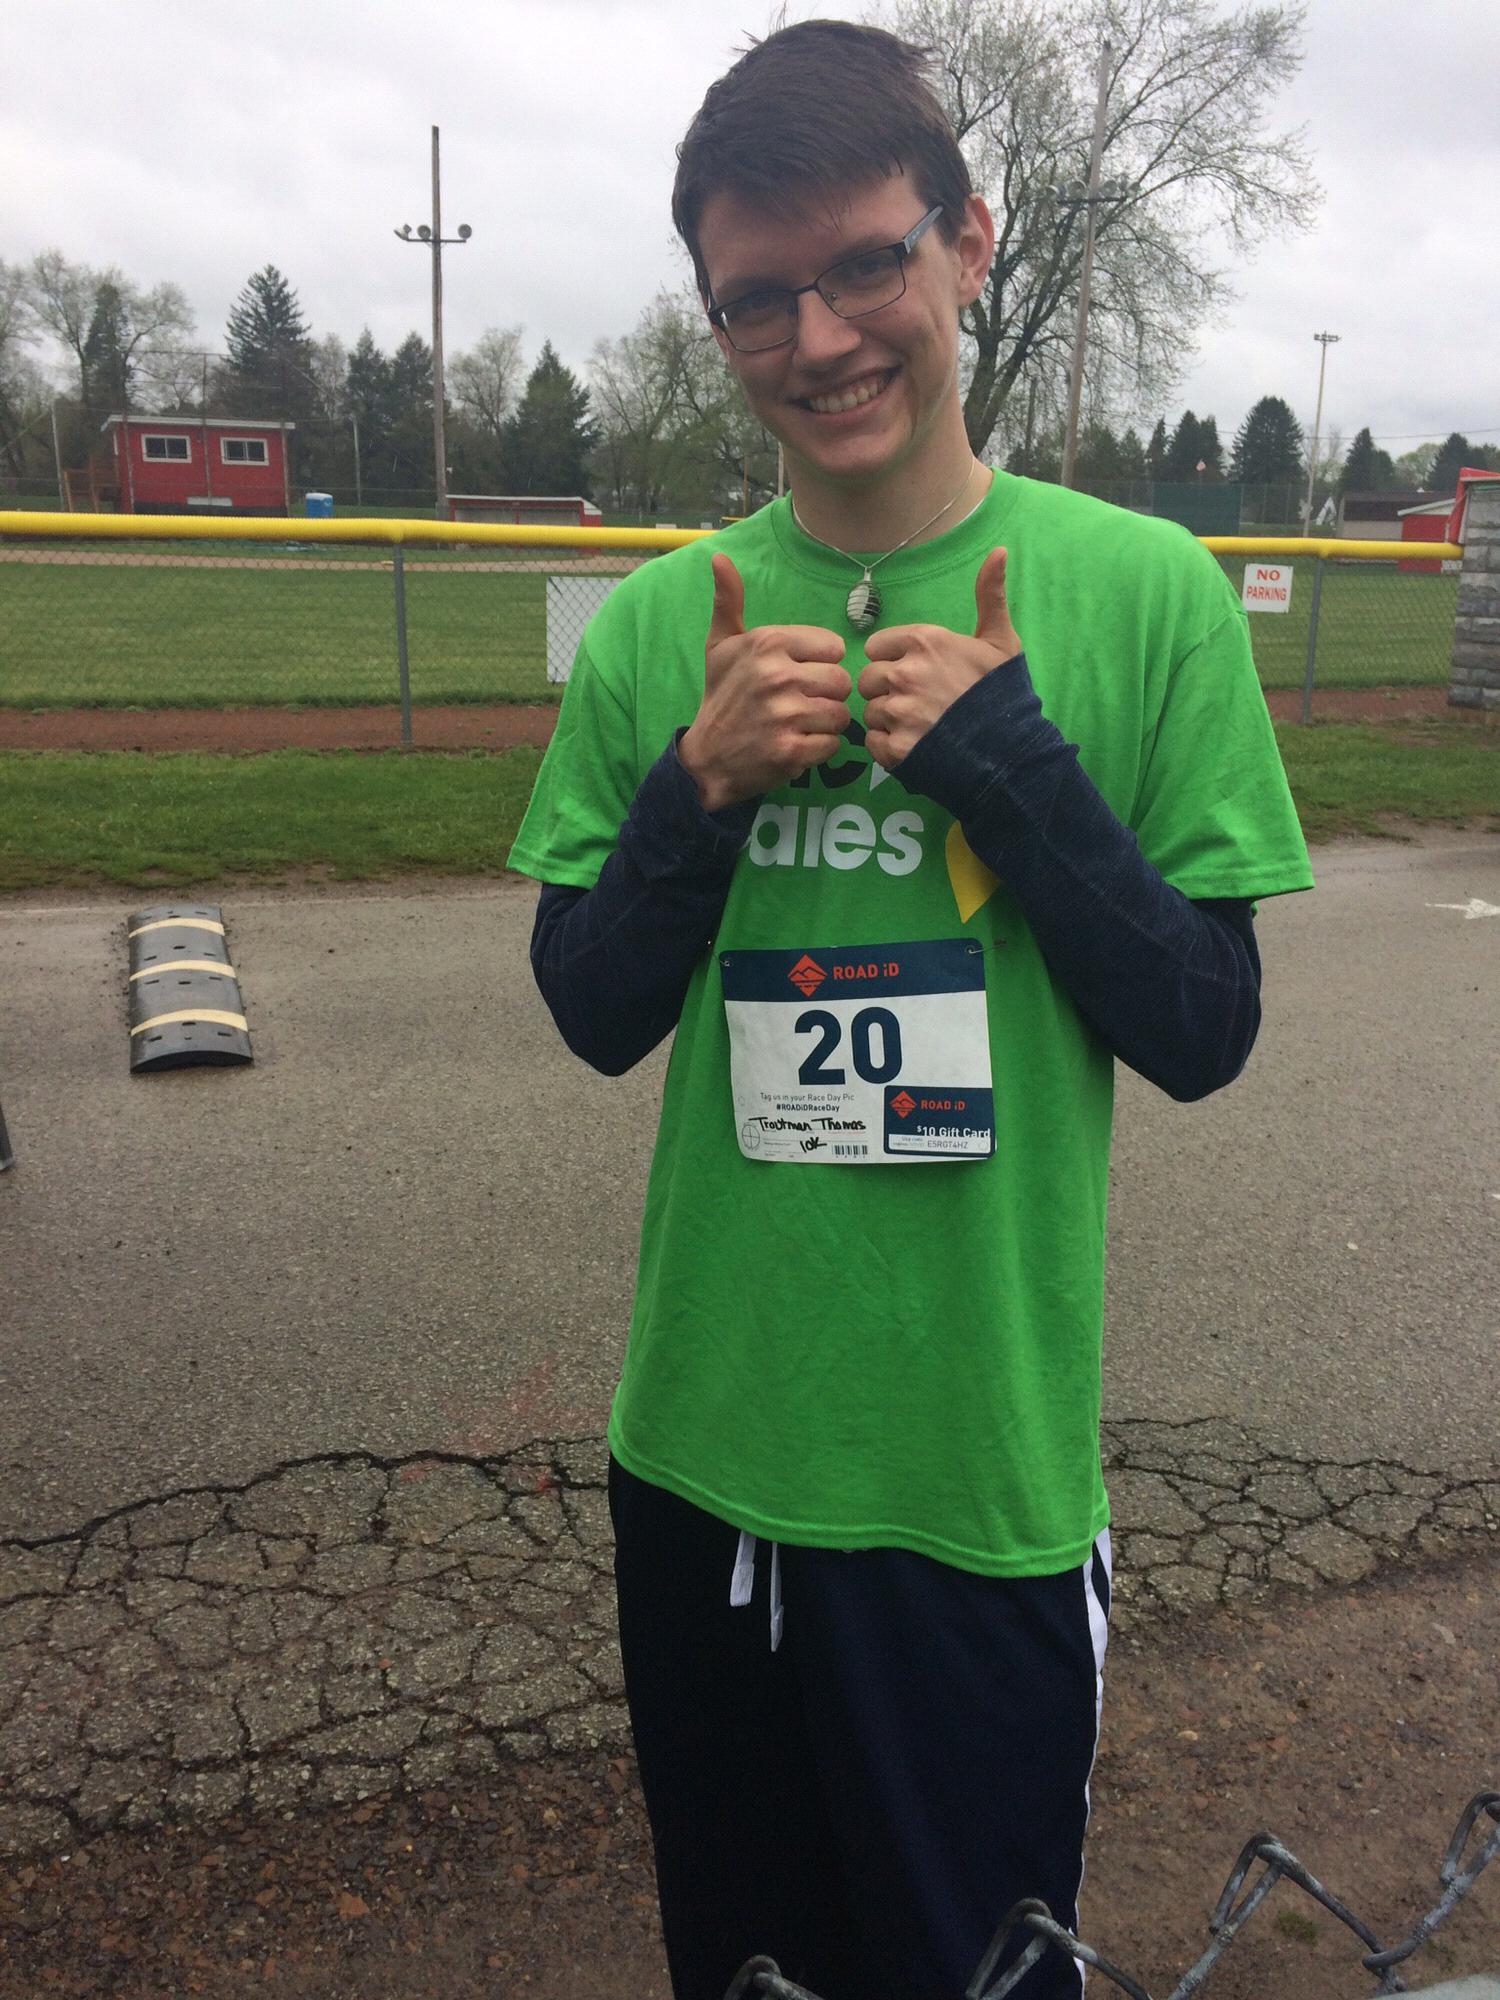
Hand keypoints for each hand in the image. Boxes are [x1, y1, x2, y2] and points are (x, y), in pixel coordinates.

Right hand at [679, 555, 852, 810]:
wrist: (707, 757)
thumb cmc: (721, 696)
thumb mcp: (721, 645)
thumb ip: (729, 601)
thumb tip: (720, 556)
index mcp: (768, 643)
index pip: (834, 648)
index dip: (821, 664)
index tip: (799, 676)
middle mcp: (778, 675)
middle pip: (841, 682)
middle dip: (827, 696)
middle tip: (802, 705)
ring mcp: (785, 715)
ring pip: (840, 714)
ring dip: (826, 723)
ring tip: (801, 725)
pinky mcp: (791, 751)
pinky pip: (832, 744)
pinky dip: (819, 749)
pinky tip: (798, 746)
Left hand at [859, 549, 1021, 770]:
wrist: (1012, 753)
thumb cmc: (1004, 695)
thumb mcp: (1000, 641)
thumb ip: (990, 596)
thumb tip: (999, 551)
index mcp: (924, 642)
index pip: (877, 647)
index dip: (892, 661)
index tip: (914, 674)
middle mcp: (905, 673)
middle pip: (869, 679)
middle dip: (886, 691)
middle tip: (917, 704)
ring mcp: (897, 712)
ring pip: (870, 712)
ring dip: (888, 721)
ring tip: (919, 727)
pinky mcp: (894, 748)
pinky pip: (873, 743)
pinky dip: (888, 747)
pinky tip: (914, 747)